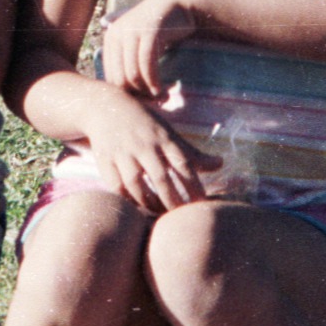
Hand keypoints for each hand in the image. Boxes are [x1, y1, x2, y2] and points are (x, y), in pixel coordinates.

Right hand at [80, 90, 219, 213]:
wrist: (105, 107)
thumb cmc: (145, 124)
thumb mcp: (168, 134)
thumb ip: (192, 153)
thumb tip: (221, 164)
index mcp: (163, 138)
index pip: (183, 164)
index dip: (194, 186)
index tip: (202, 205)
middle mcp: (144, 145)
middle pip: (160, 178)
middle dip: (173, 200)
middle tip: (183, 218)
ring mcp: (123, 153)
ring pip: (136, 184)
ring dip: (150, 203)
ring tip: (161, 215)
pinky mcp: (106, 160)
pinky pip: (116, 186)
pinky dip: (127, 200)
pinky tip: (138, 208)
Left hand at [101, 0, 203, 97]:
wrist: (181, 5)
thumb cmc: (161, 31)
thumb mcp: (139, 46)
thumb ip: (129, 64)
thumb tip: (123, 98)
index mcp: (110, 40)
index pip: (110, 78)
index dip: (126, 95)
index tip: (143, 103)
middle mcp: (116, 34)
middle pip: (119, 79)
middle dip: (136, 96)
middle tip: (153, 103)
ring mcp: (131, 32)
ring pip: (132, 74)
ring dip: (146, 91)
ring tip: (160, 97)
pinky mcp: (148, 32)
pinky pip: (146, 64)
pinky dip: (153, 81)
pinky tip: (161, 89)